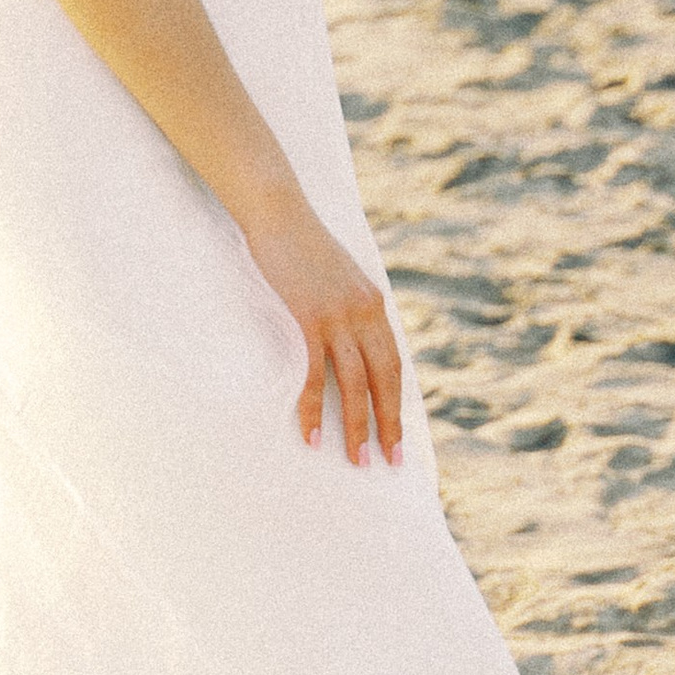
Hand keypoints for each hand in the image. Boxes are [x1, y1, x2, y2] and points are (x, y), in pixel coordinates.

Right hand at [245, 197, 403, 464]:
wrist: (277, 211)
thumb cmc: (299, 246)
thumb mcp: (335, 279)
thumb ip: (347, 309)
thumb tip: (349, 342)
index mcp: (376, 305)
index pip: (394, 365)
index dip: (397, 404)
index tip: (397, 437)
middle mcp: (367, 312)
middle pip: (384, 379)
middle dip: (388, 424)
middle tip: (390, 463)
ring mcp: (340, 314)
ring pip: (355, 382)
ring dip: (357, 425)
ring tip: (357, 460)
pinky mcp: (310, 315)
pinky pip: (315, 372)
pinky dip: (313, 406)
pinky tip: (311, 434)